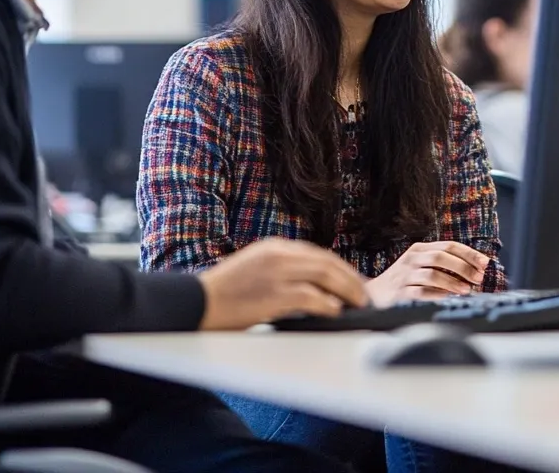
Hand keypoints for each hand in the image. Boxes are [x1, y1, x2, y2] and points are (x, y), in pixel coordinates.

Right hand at [197, 239, 368, 329]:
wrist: (195, 303)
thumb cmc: (222, 294)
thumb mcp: (253, 270)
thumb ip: (279, 271)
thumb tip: (311, 287)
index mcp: (273, 247)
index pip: (317, 253)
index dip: (341, 268)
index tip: (354, 281)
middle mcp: (278, 255)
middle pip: (326, 262)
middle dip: (350, 278)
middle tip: (364, 294)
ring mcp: (276, 273)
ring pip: (324, 275)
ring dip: (346, 290)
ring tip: (358, 303)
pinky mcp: (272, 295)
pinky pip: (309, 297)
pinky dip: (326, 304)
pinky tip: (335, 312)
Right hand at [367, 241, 490, 306]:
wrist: (373, 294)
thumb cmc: (403, 281)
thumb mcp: (419, 265)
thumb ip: (441, 264)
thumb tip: (474, 269)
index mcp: (419, 249)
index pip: (448, 245)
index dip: (468, 253)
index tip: (485, 263)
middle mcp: (411, 259)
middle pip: (441, 257)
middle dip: (463, 267)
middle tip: (478, 277)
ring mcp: (405, 276)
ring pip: (432, 274)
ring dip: (453, 282)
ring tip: (467, 290)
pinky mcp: (400, 293)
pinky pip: (422, 293)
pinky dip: (438, 296)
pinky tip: (449, 299)